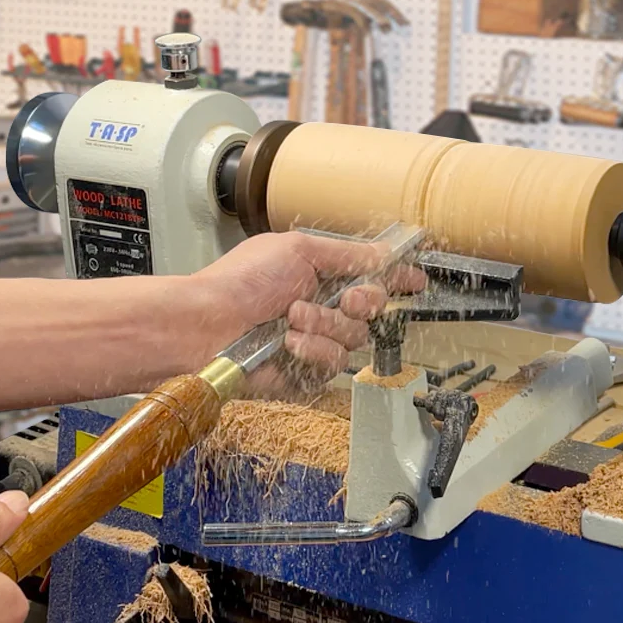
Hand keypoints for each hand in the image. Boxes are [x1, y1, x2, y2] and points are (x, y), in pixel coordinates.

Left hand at [194, 231, 398, 376]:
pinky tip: (288, 344)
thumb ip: (347, 254)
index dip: (395, 278)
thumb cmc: (240, 282)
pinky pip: (333, 363)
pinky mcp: (306, 371)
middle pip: (374, 309)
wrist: (207, 324)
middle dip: (365, 302)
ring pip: (354, 338)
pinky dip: (313, 350)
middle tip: (347, 299)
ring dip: (326, 325)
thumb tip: (382, 254)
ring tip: (292, 318)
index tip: (415, 279)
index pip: (370, 276)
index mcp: (320, 274)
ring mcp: (315, 341)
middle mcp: (322, 308)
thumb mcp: (297, 250)